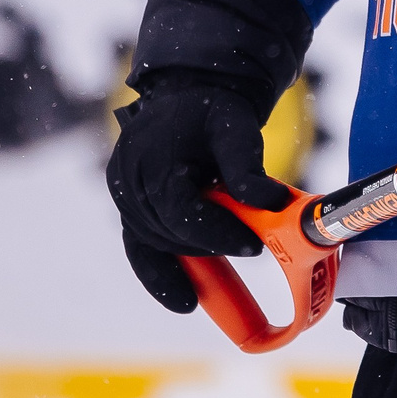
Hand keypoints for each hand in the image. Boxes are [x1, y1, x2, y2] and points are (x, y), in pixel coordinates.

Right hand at [107, 73, 292, 311]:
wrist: (188, 96)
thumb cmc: (212, 109)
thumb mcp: (235, 127)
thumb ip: (247, 168)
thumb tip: (271, 204)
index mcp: (151, 158)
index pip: (182, 212)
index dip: (218, 234)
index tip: (254, 246)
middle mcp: (128, 181)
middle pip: (170, 233)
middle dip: (213, 245)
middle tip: (254, 246)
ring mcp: (125, 197)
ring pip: (158, 244)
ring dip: (195, 256)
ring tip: (234, 250)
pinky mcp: (129, 210)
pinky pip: (141, 250)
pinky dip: (163, 276)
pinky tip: (187, 301)